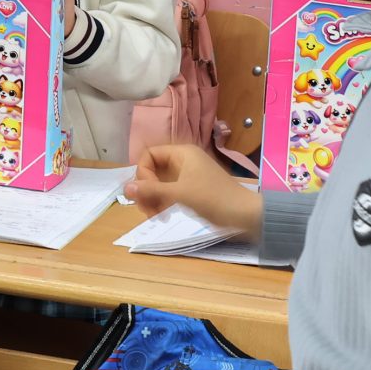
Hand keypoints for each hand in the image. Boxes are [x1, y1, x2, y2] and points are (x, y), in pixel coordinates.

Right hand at [127, 143, 262, 237]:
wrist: (245, 215)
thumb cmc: (214, 198)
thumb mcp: (180, 194)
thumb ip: (152, 190)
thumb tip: (125, 188)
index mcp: (182, 153)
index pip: (149, 155)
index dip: (143, 173)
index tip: (147, 191)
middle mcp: (182, 161)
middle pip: (151, 171)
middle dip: (146, 190)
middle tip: (146, 209)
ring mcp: (186, 177)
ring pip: (158, 184)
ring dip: (152, 199)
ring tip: (155, 216)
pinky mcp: (190, 191)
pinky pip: (168, 194)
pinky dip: (161, 204)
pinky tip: (162, 216)